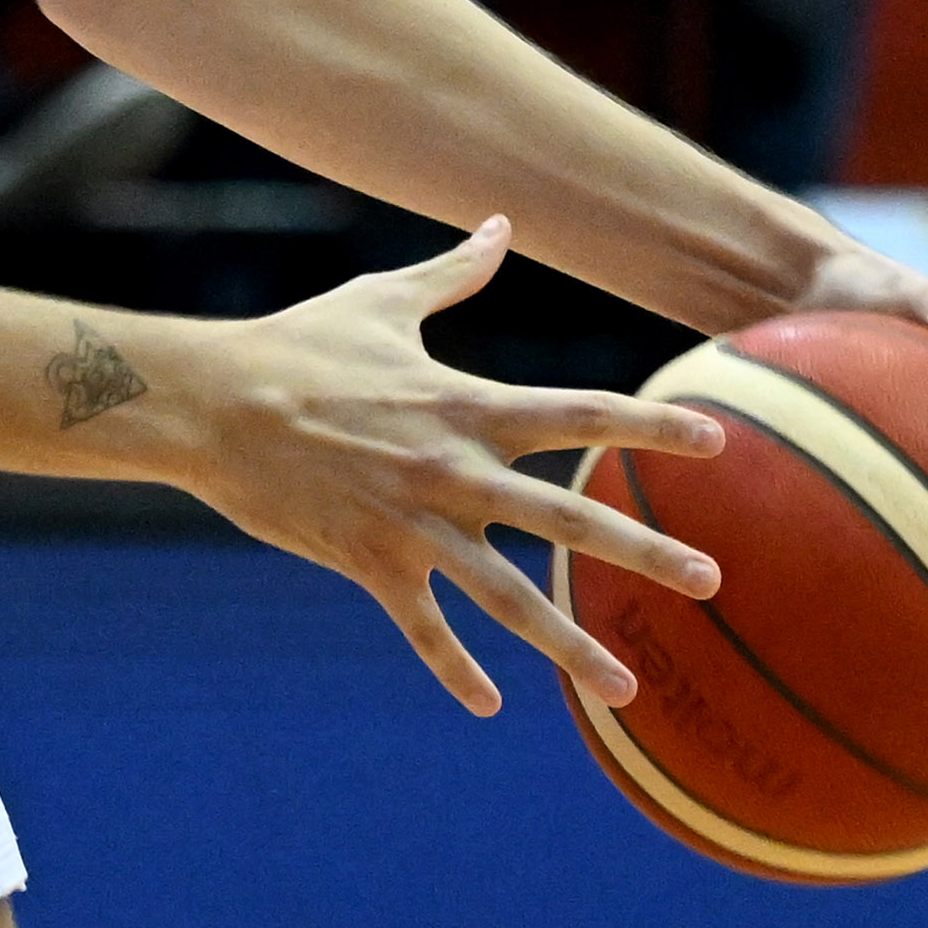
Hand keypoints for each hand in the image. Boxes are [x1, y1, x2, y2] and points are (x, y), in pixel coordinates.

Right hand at [159, 219, 729, 715]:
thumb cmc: (296, 344)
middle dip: (644, 550)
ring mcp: (412, 521)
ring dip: (570, 644)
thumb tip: (499, 223)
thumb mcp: (380, 302)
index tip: (717, 440)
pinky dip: (455, 667)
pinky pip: (422, 625)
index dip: (650, 424)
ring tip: (627, 688)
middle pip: (566, 515)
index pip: (579, 411)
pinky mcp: (367, 560)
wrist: (210, 401)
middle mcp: (453, 468)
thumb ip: (452, 272)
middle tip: (711, 582)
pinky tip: (489, 704)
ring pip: (507, 595)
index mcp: (464, 404)